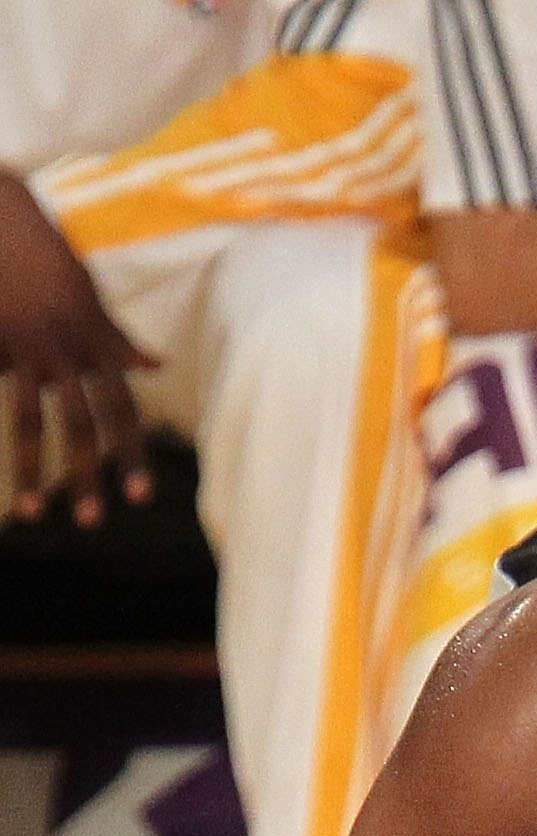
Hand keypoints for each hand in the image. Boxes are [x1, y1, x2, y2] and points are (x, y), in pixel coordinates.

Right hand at [0, 173, 156, 525]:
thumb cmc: (45, 249)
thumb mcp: (88, 292)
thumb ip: (118, 337)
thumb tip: (158, 364)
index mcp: (94, 338)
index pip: (122, 407)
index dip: (131, 453)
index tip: (140, 497)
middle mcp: (64, 346)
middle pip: (83, 424)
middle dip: (88, 474)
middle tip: (94, 521)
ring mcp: (24, 344)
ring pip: (33, 420)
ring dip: (35, 471)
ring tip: (35, 512)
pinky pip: (3, 389)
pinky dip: (5, 426)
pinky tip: (0, 478)